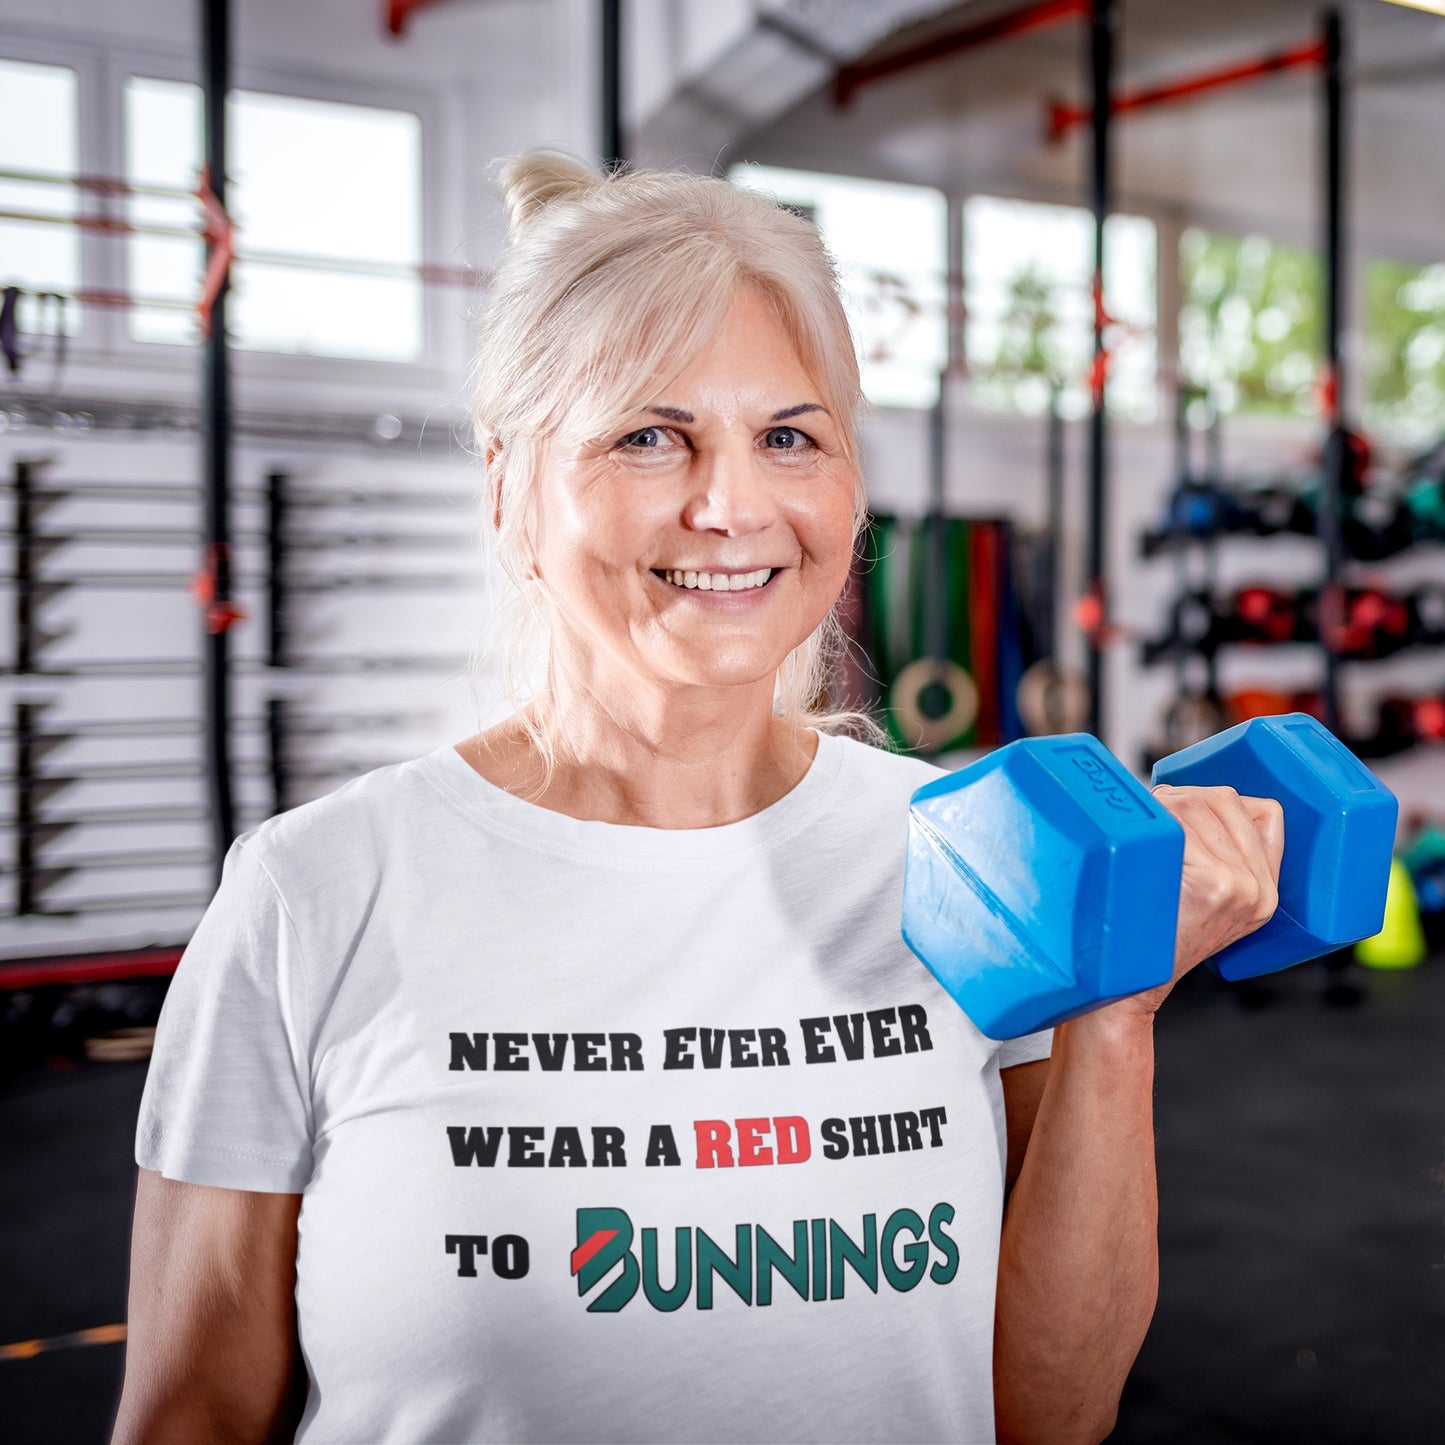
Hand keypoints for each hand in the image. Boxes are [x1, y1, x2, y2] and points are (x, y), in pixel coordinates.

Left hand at [1111, 784, 1284, 1019]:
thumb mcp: (1210, 909)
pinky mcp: (1209, 884)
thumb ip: (1225, 860)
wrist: (1129, 988)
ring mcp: (1236, 887)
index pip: (1264, 812)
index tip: (1186, 813)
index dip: (1219, 802)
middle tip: (1153, 817)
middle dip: (1183, 797)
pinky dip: (1152, 824)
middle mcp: (1258, 890)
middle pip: (1225, 800)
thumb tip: (1203, 800)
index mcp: (1267, 894)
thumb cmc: (1155, 941)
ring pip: (1197, 805)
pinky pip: (1176, 826)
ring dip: (1162, 806)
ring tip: (1143, 831)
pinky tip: (1139, 844)